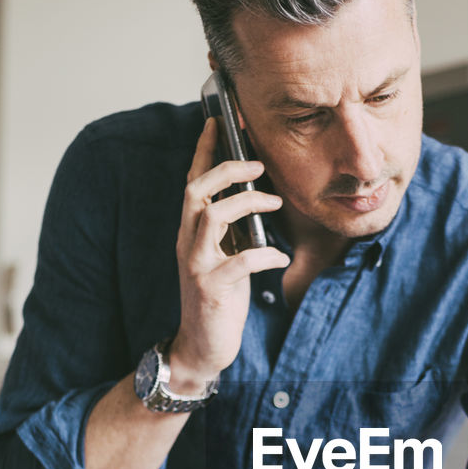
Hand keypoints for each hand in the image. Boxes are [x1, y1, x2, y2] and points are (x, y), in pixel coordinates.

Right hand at [170, 118, 288, 387]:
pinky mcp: (212, 289)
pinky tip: (279, 260)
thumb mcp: (223, 258)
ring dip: (246, 204)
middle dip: (226, 170)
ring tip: (274, 202)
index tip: (216, 121)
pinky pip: (240, 262)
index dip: (203, 151)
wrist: (201, 347)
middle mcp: (187, 243)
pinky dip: (264, 255)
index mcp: (190, 232)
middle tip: (257, 164)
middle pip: (196, 191)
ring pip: (212, 217)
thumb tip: (256, 199)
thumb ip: (231, 231)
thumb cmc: (218, 301)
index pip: (192, 182)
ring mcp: (197, 266)